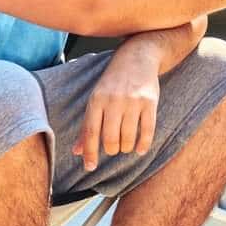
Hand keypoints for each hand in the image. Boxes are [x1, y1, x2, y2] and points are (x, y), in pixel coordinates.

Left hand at [77, 46, 160, 171]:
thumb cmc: (112, 82)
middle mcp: (113, 100)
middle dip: (111, 150)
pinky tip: (140, 149)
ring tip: (125, 146)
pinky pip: (147, 130)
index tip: (90, 167)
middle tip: (113, 149)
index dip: (89, 153)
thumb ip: (87, 126)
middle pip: (109, 138)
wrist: (137, 57)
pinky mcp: (149, 101)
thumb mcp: (96, 99)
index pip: (90, 132)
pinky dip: (143, 144)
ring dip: (126, 148)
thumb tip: (76, 152)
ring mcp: (132, 101)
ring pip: (128, 137)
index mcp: (96, 100)